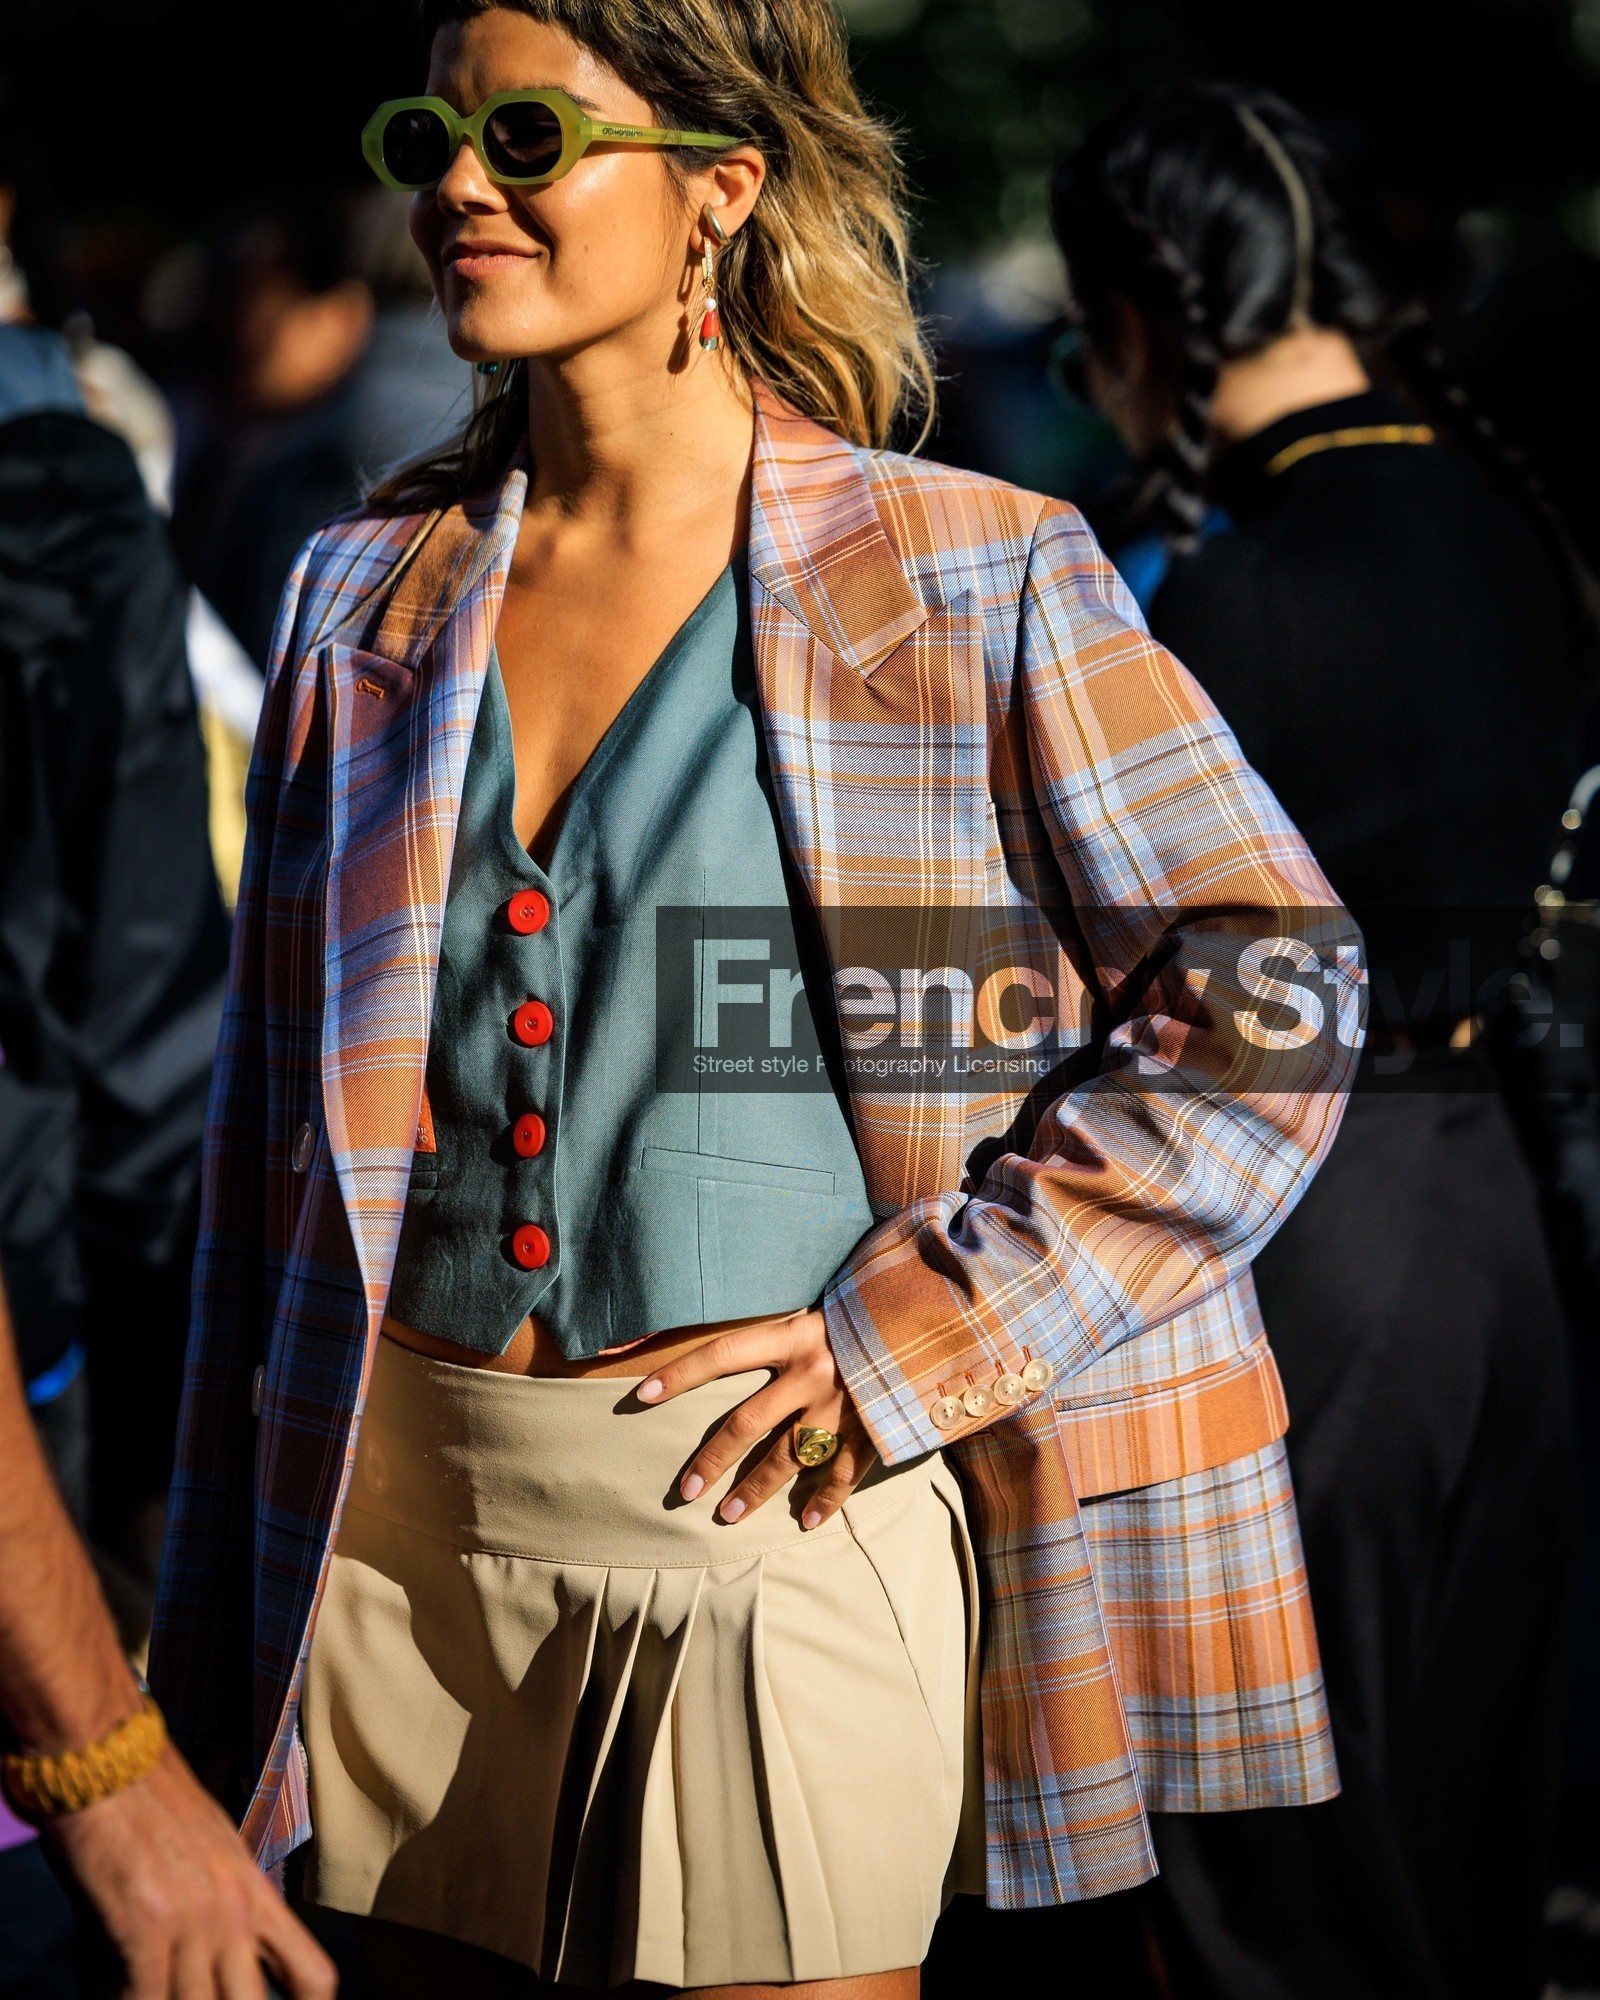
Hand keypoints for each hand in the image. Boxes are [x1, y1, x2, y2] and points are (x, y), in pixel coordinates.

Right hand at [47, 1743, 335, 1999]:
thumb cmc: (154, 1807)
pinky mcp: (145, 1928)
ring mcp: (194, 1922)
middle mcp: (235, 1913)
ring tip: (147, 1983)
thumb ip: (228, 1911)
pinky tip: (119, 1987)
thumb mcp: (216, 1853)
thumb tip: (218, 1971)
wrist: (109, 1764)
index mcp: (256, 1894)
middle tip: (193, 1994)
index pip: (312, 1975)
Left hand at [638, 1308, 874, 1528]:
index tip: (641, 1395)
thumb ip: (779, 1330)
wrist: (932, 1320)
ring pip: (787, 1458)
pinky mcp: (872, 1430)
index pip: (722, 1354)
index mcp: (793, 1335)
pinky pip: (842, 1474)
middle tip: (685, 1493)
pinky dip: (826, 1500)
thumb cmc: (866, 1311)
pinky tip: (807, 1520)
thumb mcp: (817, 1309)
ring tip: (728, 1516)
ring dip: (755, 1490)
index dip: (680, 1374)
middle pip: (746, 1423)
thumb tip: (726, 1338)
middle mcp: (812, 1373)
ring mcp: (842, 1406)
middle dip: (712, 1461)